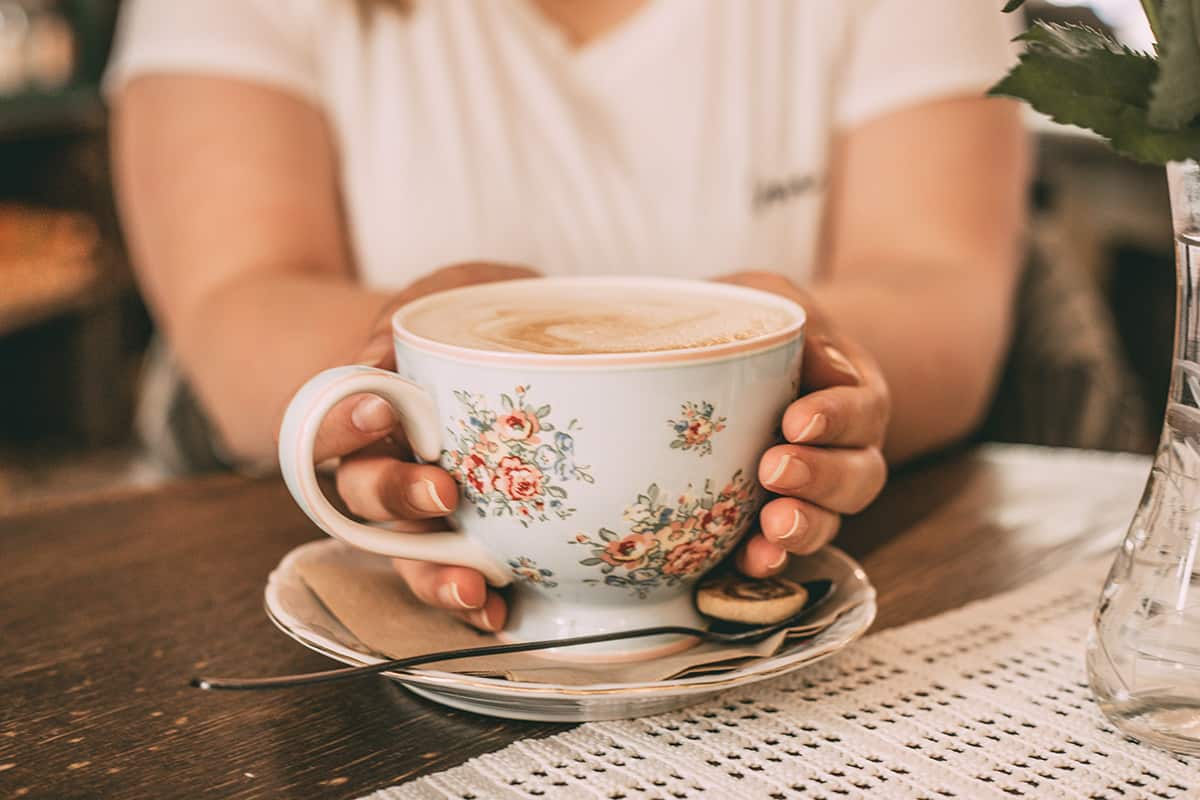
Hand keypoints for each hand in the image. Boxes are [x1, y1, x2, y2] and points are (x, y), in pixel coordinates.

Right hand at [293, 262, 540, 631]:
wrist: (496, 351)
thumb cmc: (463, 320)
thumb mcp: (448, 293)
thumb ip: (413, 315)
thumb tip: (375, 355)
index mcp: (366, 410)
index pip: (329, 423)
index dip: (341, 425)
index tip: (379, 411)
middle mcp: (383, 467)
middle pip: (364, 497)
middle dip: (398, 497)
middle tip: (443, 492)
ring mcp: (422, 511)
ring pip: (407, 553)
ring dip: (434, 575)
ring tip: (472, 586)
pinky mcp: (468, 538)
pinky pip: (457, 576)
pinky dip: (474, 601)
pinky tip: (499, 612)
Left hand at [715, 271, 889, 576]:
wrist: (732, 361)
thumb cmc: (755, 324)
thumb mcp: (766, 298)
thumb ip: (781, 313)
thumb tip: (806, 352)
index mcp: (850, 391)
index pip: (862, 408)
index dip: (836, 417)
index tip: (796, 419)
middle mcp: (843, 449)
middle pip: (858, 476)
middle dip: (820, 477)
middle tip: (774, 469)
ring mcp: (812, 492)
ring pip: (831, 520)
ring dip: (805, 527)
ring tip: (771, 527)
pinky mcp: (773, 522)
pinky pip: (785, 551)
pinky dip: (770, 560)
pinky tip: (749, 560)